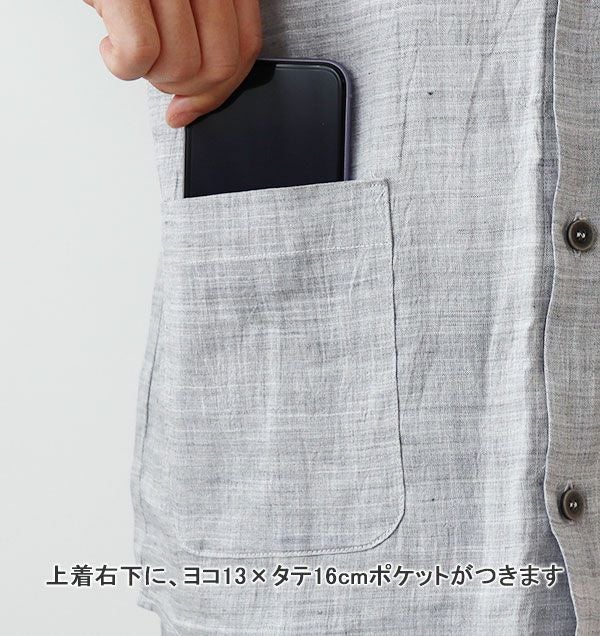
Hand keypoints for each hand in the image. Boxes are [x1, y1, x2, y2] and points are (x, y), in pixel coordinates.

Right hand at [83, 0, 262, 127]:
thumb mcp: (175, 8)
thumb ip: (201, 46)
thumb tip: (192, 107)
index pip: (245, 47)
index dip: (220, 89)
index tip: (191, 104)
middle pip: (218, 66)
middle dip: (185, 87)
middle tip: (158, 69)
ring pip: (182, 65)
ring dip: (150, 72)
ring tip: (132, 46)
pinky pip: (140, 52)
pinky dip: (121, 64)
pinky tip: (111, 44)